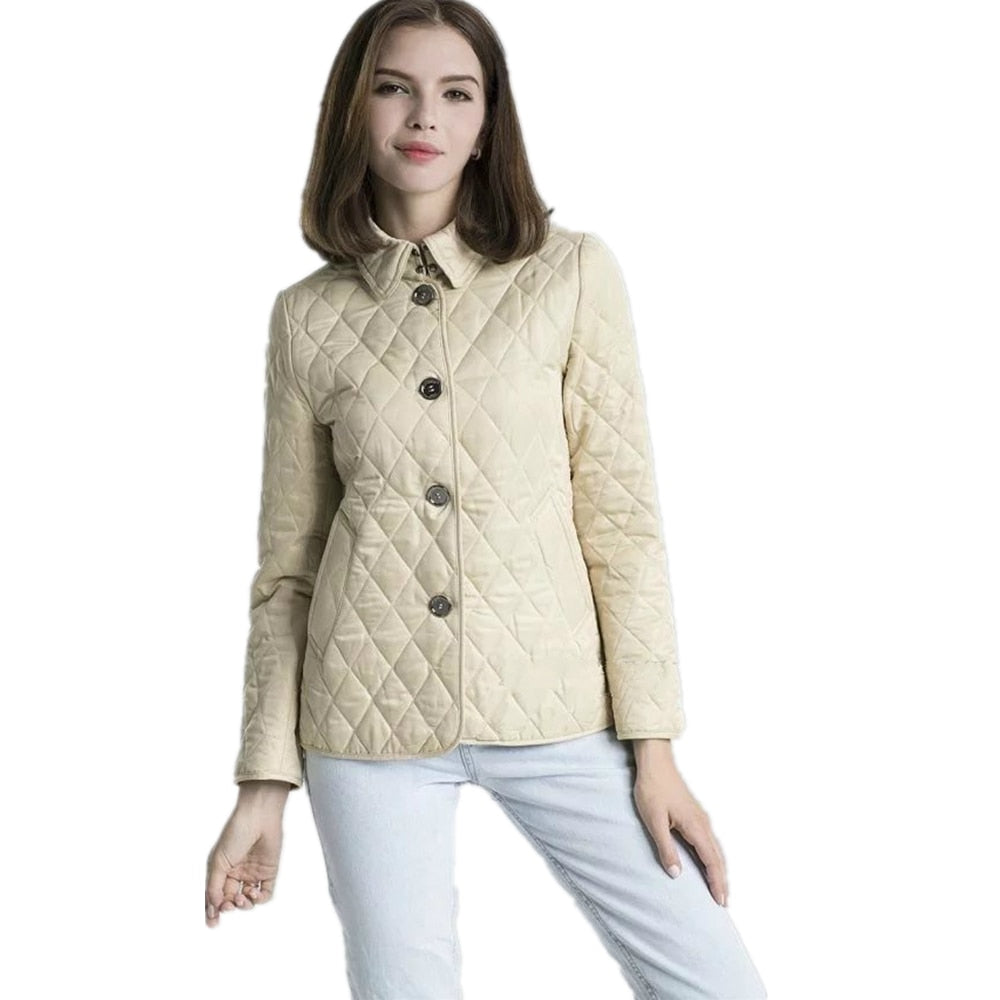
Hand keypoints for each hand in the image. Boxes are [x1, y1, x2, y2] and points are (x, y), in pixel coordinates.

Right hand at [205, 782, 288, 926]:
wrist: (258, 817)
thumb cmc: (235, 834)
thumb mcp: (218, 862)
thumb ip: (214, 886)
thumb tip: (213, 908)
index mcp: (222, 870)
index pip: (216, 895)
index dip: (213, 910)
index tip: (213, 922)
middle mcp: (238, 873)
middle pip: (231, 899)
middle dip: (229, 907)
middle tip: (229, 905)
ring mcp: (253, 873)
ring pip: (248, 900)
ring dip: (244, 904)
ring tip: (241, 898)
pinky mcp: (269, 872)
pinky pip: (265, 893)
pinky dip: (259, 899)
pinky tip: (254, 894)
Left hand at [630, 739, 727, 906]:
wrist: (655, 763)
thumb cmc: (652, 789)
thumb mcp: (654, 821)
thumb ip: (666, 848)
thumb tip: (676, 874)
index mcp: (696, 826)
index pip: (712, 861)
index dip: (717, 882)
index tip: (721, 902)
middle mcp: (703, 823)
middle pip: (718, 857)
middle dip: (722, 880)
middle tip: (724, 903)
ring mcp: (700, 818)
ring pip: (716, 849)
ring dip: (719, 869)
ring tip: (720, 887)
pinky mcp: (695, 814)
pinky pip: (710, 841)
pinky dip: (714, 857)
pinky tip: (709, 862)